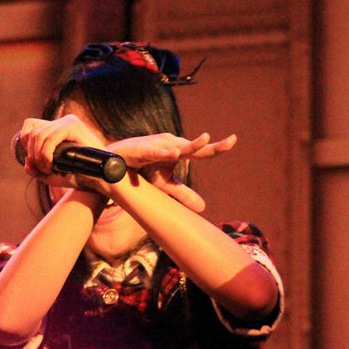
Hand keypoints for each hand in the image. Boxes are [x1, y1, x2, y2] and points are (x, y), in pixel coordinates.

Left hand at [19, 116, 106, 180]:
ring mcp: (68, 122)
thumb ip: (36, 170)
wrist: (98, 179)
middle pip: (33, 132)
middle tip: (44, 170)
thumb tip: (26, 163)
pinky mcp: (74, 126)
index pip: (30, 126)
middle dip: (33, 154)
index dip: (26, 141)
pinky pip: (50, 138)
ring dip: (39, 156)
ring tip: (48, 169)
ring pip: (39, 135)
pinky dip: (46, 153)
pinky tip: (51, 164)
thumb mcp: (51, 175)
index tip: (33, 159)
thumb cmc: (77, 177)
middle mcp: (62, 122)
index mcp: (57, 128)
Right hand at [109, 132, 236, 211]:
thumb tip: (204, 208)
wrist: (115, 166)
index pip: (201, 151)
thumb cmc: (143, 171)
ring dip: (191, 144)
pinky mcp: (141, 150)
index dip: (217, 147)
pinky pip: (155, 152)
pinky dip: (164, 152)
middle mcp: (169, 145)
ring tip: (206, 139)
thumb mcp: (166, 185)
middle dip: (210, 144)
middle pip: (193, 146)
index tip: (234, 140)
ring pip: (176, 146)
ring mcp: (156, 146)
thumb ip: (184, 194)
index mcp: (178, 151)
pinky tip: (175, 153)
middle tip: (231, 141)